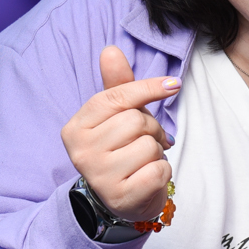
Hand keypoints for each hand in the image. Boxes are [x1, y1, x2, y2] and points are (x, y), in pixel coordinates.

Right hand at [61, 46, 178, 223]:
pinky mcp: (121, 196)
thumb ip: (117, 86)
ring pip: (149, 146)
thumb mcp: (116, 116)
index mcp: (75, 128)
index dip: (148, 88)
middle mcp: (81, 152)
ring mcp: (99, 176)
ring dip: (157, 152)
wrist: (123, 198)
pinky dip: (163, 172)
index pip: (115, 97)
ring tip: (144, 160)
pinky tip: (148, 177)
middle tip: (148, 140)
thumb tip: (111, 50)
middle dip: (152, 128)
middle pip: (135, 121)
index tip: (173, 84)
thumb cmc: (121, 150)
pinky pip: (159, 170)